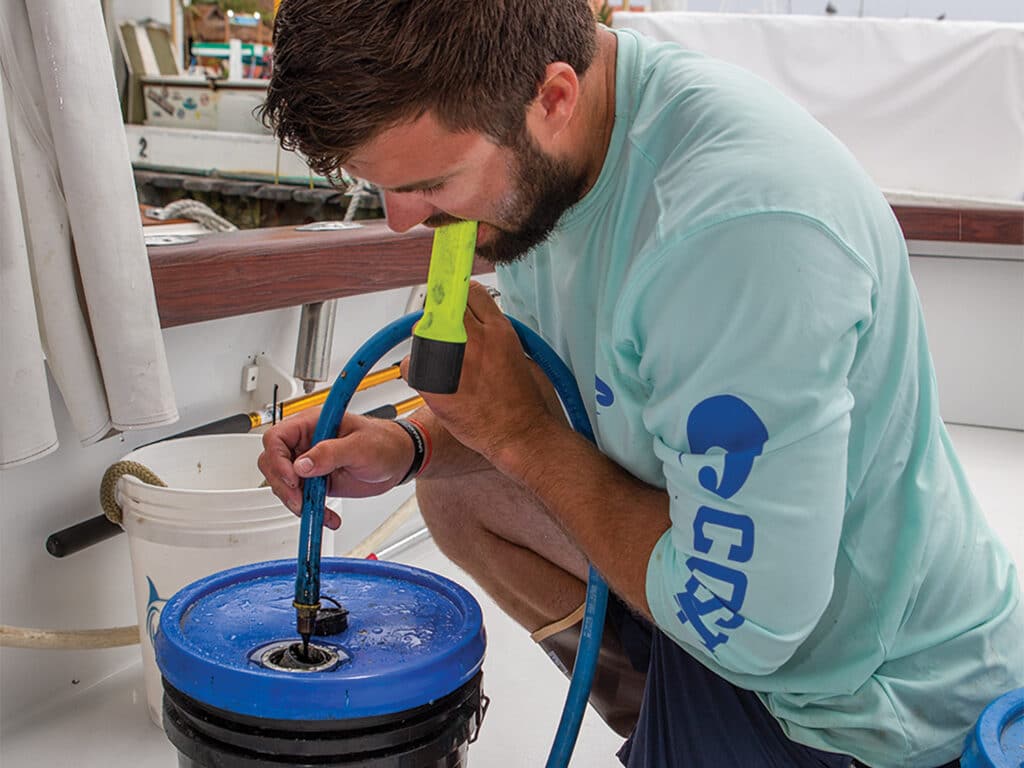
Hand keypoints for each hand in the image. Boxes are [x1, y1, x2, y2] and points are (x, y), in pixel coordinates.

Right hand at [257, 408, 415, 528]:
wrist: (400, 460)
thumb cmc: (385, 442)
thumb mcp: (360, 446)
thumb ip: (330, 453)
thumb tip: (302, 464)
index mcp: (312, 424)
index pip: (276, 437)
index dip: (277, 459)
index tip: (292, 478)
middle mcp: (306, 443)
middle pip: (273, 463)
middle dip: (283, 485)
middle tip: (300, 500)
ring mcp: (311, 463)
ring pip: (284, 484)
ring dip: (296, 502)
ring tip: (316, 511)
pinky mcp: (318, 481)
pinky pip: (303, 498)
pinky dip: (312, 511)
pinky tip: (327, 518)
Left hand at [401, 281, 559, 463]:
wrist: (518, 432)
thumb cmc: (522, 400)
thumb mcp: (518, 351)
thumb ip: (494, 331)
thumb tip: (476, 321)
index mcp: (498, 330)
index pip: (470, 291)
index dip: (460, 299)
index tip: (454, 305)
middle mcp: (474, 340)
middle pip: (442, 307)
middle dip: (441, 317)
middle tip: (445, 336)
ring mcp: (452, 361)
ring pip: (422, 330)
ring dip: (427, 341)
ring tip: (441, 361)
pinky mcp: (434, 383)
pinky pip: (410, 362)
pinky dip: (415, 369)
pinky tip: (431, 378)